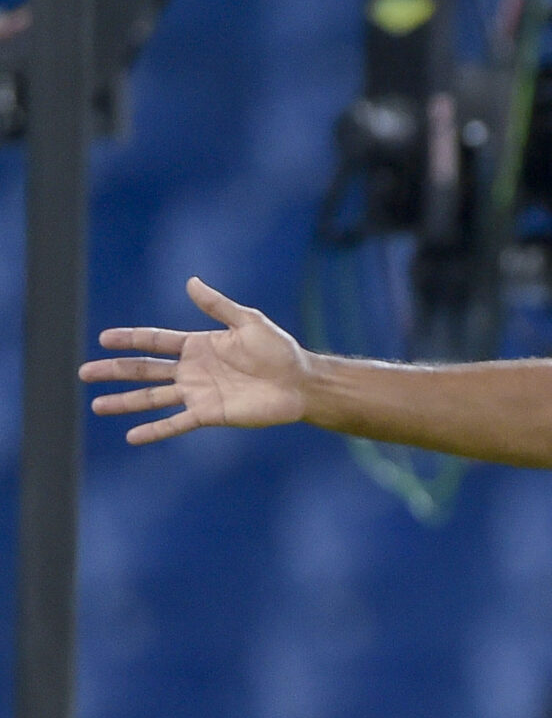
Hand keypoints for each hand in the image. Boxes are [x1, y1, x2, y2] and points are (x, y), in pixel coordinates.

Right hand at [81, 278, 311, 443]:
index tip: (104, 339)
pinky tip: (131, 436)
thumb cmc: (279, 350)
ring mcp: (198, 393)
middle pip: (145, 370)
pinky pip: (175, 423)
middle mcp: (192, 370)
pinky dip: (154, 430)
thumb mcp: (248, 321)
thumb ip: (217, 305)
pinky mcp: (209, 414)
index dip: (130, 339)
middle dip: (115, 370)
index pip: (155, 341)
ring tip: (97, 406)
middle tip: (85, 372)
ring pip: (152, 397)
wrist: (300, 382)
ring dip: (124, 402)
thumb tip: (191, 281)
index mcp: (198, 346)